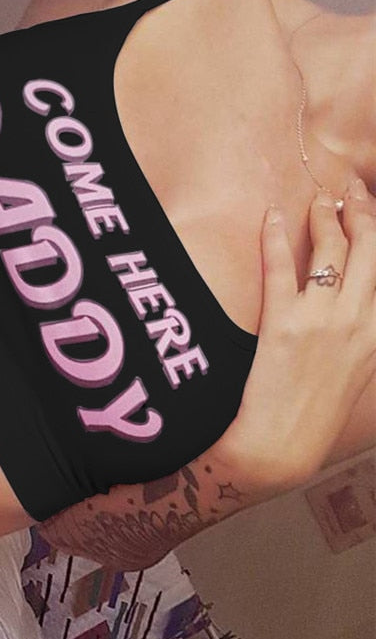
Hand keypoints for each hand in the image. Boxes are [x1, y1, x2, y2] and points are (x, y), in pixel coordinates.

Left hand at [216, 180, 375, 488]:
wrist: (280, 448)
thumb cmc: (315, 417)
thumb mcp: (358, 377)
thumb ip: (365, 339)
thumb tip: (363, 311)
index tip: (375, 212)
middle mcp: (358, 321)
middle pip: (370, 249)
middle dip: (362, 212)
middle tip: (349, 191)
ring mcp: (321, 320)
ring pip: (331, 251)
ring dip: (324, 218)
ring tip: (318, 201)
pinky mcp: (282, 324)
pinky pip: (280, 269)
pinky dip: (276, 237)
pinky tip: (273, 215)